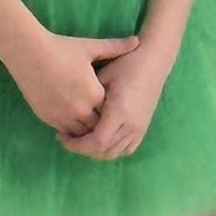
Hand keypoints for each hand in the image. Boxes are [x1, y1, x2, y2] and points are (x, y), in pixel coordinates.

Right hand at [12, 32, 138, 136]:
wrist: (29, 53)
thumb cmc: (61, 48)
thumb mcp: (90, 48)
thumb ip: (115, 48)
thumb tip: (137, 40)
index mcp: (94, 93)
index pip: (111, 112)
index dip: (112, 109)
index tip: (113, 104)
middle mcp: (81, 109)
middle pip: (98, 125)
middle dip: (100, 122)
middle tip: (103, 118)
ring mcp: (63, 115)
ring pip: (81, 132)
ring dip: (85, 128)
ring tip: (87, 121)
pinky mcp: (48, 118)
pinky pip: (64, 131)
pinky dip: (70, 129)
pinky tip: (72, 119)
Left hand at [59, 41, 171, 158]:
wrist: (153, 62)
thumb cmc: (126, 64)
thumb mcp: (103, 77)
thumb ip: (89, 99)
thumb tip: (70, 115)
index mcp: (119, 111)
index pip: (96, 141)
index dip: (77, 144)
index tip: (62, 135)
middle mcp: (131, 125)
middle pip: (103, 151)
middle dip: (82, 149)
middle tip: (66, 138)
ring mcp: (139, 128)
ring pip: (114, 153)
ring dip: (95, 151)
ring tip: (80, 139)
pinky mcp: (143, 128)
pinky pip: (125, 149)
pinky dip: (110, 149)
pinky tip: (99, 139)